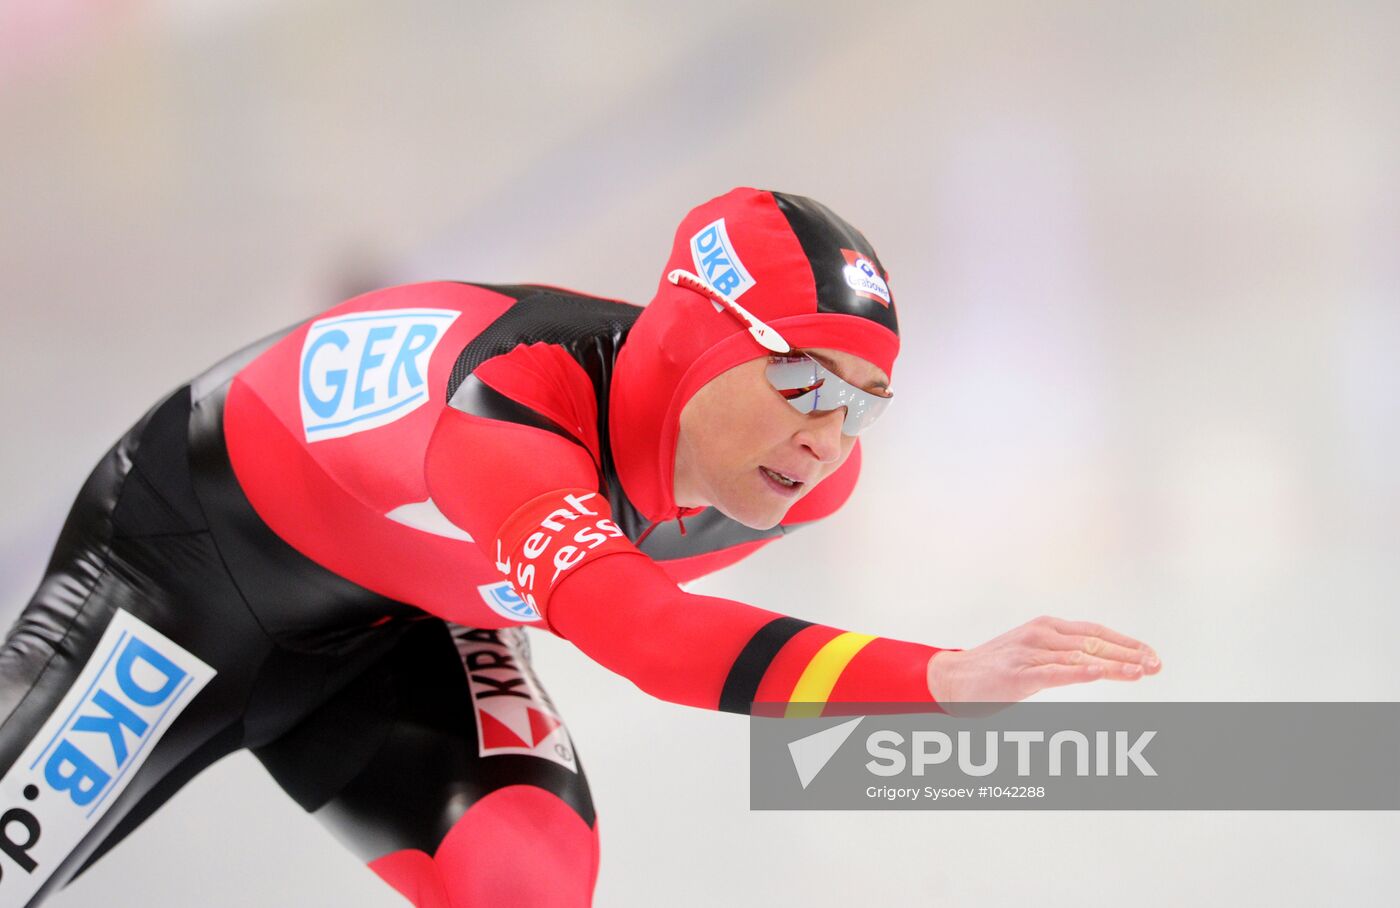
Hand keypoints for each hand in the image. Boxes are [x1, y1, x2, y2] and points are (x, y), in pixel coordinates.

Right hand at [926, 615, 1159, 706]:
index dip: (1127, 643)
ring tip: (1140, 672)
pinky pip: (1054, 673)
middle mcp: (1041, 635)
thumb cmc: (995, 669)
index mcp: (1047, 627)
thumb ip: (1062, 654)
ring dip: (1114, 665)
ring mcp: (1029, 653)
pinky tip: (1100, 673)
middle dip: (1129, 654)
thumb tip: (1100, 660)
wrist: (953, 677)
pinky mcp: (1018, 674)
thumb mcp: (1033, 654)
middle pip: (1095, 643)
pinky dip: (1079, 672)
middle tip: (1156, 665)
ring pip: (1080, 658)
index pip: (1096, 633)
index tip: (1151, 656)